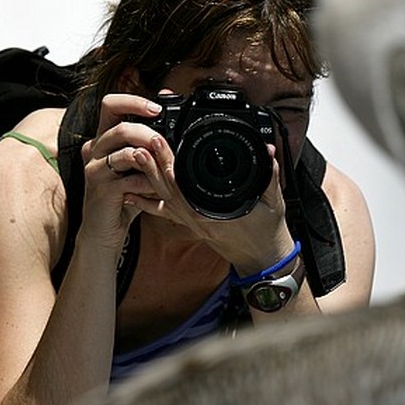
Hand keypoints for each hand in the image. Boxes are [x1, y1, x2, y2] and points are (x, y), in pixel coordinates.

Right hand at [77, 93, 165, 251]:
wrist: (104, 231)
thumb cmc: (124, 197)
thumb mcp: (138, 167)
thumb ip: (149, 146)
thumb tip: (173, 122)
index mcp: (103, 138)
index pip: (110, 105)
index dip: (133, 101)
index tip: (158, 108)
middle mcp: (94, 149)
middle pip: (119, 126)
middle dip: (147, 131)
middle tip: (164, 141)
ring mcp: (94, 168)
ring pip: (124, 151)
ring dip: (150, 157)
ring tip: (165, 165)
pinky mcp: (100, 188)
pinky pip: (128, 178)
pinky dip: (147, 181)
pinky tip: (157, 188)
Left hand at [123, 131, 295, 273]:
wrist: (263, 260)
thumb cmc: (268, 234)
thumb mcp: (274, 203)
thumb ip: (270, 176)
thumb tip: (269, 151)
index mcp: (217, 215)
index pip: (188, 188)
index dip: (172, 167)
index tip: (161, 145)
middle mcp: (200, 220)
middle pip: (169, 190)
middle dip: (155, 165)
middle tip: (142, 143)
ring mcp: (194, 223)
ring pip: (163, 200)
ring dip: (148, 178)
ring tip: (135, 157)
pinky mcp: (193, 225)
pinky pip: (165, 213)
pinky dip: (147, 203)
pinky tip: (131, 194)